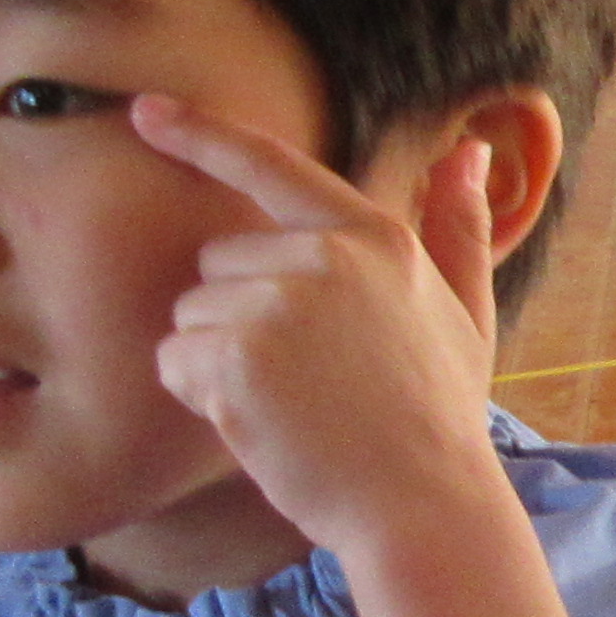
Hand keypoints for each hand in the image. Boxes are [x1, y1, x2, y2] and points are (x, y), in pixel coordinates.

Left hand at [132, 94, 515, 563]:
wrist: (424, 505)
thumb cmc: (440, 417)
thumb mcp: (464, 311)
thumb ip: (458, 228)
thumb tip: (471, 153)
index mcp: (374, 236)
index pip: (271, 166)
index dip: (200, 134)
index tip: (144, 111)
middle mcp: (324, 256)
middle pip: (216, 261)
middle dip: (238, 316)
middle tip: (304, 377)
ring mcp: (278, 304)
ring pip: (192, 315)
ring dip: (217, 362)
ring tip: (287, 404)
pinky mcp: (238, 357)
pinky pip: (175, 362)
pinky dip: (199, 398)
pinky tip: (260, 424)